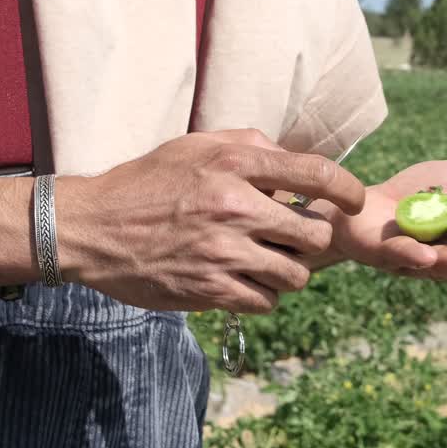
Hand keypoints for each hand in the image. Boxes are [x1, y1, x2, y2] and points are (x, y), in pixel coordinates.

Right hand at [59, 129, 364, 313]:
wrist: (92, 227)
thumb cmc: (148, 182)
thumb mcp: (197, 145)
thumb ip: (251, 147)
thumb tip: (297, 160)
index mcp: (236, 165)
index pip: (317, 174)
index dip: (347, 189)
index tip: (354, 200)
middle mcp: (236, 207)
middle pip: (315, 234)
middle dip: (312, 237)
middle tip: (291, 236)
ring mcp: (224, 252)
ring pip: (296, 274)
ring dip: (288, 269)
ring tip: (264, 259)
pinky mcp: (210, 290)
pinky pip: (266, 301)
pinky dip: (262, 294)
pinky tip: (243, 279)